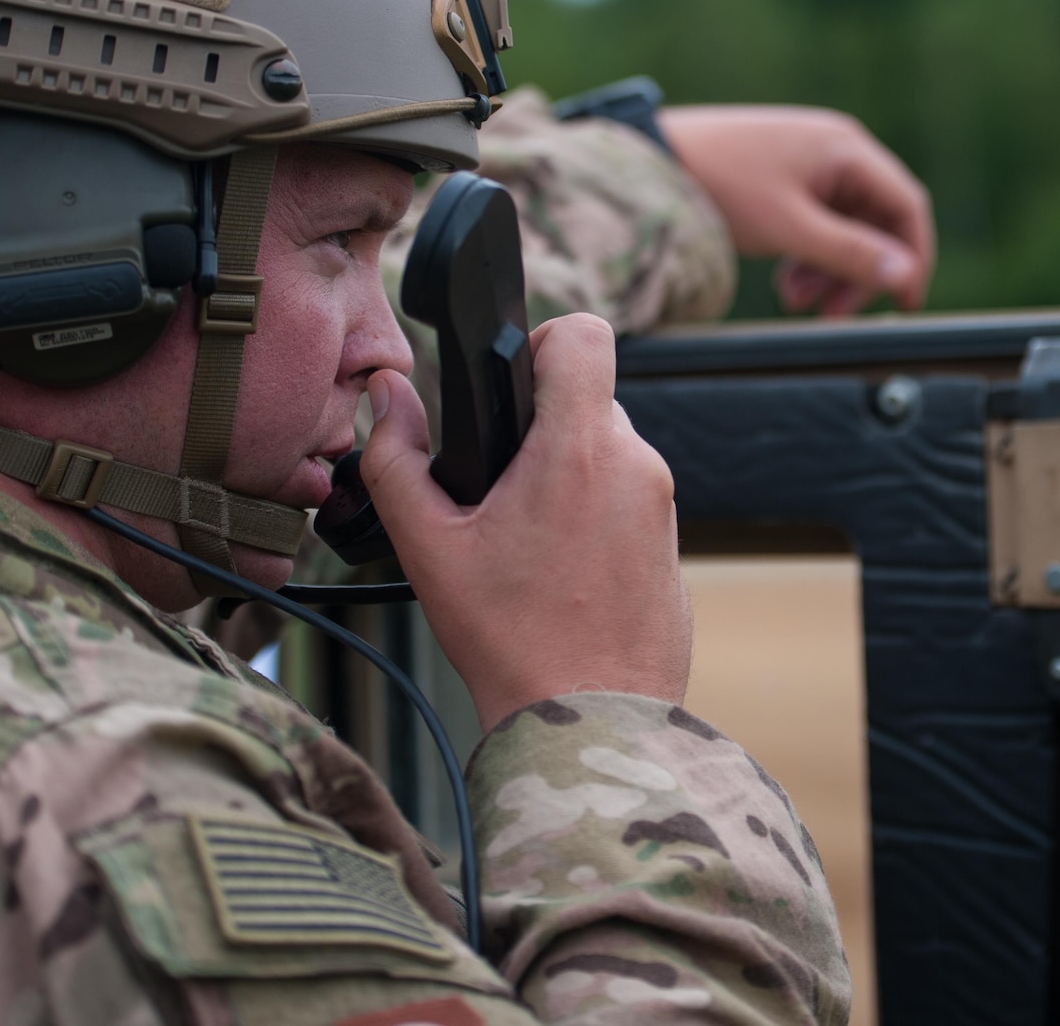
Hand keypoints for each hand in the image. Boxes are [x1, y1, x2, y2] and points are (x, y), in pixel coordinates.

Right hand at [355, 314, 689, 729]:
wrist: (587, 724)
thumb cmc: (511, 640)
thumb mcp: (429, 547)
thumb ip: (397, 458)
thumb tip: (386, 394)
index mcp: (578, 449)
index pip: (583, 335)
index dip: (541, 340)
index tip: (513, 384)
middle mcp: (635, 465)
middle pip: (586, 402)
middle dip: (541, 431)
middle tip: (499, 495)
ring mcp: (662, 506)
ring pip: (608, 456)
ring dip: (567, 478)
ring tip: (526, 544)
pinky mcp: (673, 546)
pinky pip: (629, 504)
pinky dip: (594, 520)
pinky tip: (561, 573)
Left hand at [660, 105, 934, 315]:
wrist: (651, 159)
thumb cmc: (721, 185)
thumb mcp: (790, 228)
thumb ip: (850, 253)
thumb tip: (905, 276)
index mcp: (846, 149)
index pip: (906, 205)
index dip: (914, 257)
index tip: (906, 303)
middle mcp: (835, 150)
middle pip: (875, 221)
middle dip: (857, 273)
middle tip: (831, 315)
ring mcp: (809, 163)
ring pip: (843, 227)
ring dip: (828, 270)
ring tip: (792, 301)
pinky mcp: (784, 178)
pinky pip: (815, 223)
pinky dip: (807, 256)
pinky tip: (783, 282)